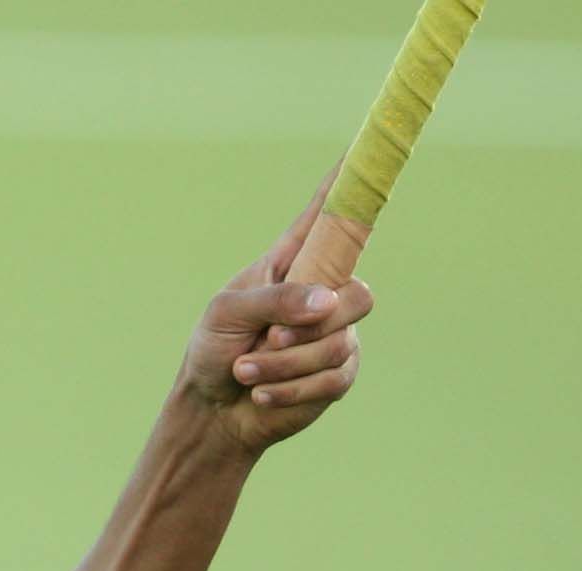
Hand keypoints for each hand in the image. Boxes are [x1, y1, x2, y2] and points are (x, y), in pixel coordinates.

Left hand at [178, 183, 374, 457]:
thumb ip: (274, 299)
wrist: (212, 411)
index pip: (330, 215)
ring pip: (339, 343)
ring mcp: (334, 334)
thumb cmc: (213, 350)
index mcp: (294, 261)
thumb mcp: (227, 314)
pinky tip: (262, 395)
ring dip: (285, 364)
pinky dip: (291, 389)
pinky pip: (333, 378)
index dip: (353, 183)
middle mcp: (323, 292)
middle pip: (358, 294)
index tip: (369, 148)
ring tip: (248, 371)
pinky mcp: (336, 374)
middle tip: (269, 339)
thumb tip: (326, 302)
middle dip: (313, 326)